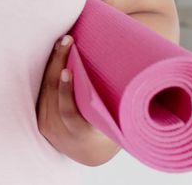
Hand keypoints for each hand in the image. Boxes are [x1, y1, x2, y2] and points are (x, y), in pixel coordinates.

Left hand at [36, 35, 119, 165]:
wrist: (87, 150)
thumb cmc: (109, 134)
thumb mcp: (117, 126)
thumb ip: (126, 110)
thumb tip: (152, 83)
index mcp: (79, 134)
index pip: (68, 112)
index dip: (65, 91)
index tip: (67, 71)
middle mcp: (59, 130)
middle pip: (52, 92)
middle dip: (58, 63)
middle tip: (67, 41)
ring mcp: (46, 122)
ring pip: (45, 87)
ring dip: (53, 62)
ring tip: (63, 42)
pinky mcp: (39, 115)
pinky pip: (42, 90)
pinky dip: (49, 71)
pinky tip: (56, 55)